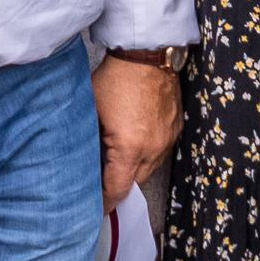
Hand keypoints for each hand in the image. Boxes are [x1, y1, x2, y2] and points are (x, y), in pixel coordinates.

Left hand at [94, 54, 180, 208]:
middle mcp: (153, 149)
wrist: (147, 54)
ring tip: (114, 161)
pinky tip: (132, 143)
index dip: (104, 202)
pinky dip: (145, 155)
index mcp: (129, 148)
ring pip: (148, 170)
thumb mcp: (92, 112)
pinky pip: (159, 153)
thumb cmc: (115, 79)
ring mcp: (167, 140)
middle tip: (99, 183)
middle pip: (134, 184)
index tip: (94, 207)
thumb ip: (89, 142)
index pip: (117, 190)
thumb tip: (84, 163)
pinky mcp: (175, 130)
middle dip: (117, 186)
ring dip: (132, 170)